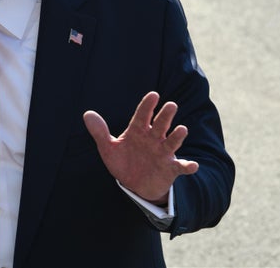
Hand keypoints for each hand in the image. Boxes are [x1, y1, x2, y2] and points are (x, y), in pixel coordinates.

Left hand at [83, 91, 198, 203]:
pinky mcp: (170, 168)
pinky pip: (180, 166)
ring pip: (172, 142)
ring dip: (177, 136)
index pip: (143, 116)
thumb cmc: (123, 162)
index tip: (153, 95)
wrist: (134, 184)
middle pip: (160, 125)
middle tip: (171, 105)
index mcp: (138, 131)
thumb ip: (99, 132)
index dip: (147, 105)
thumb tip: (87, 114)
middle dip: (165, 116)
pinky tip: (192, 165)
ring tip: (182, 129)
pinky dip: (187, 165)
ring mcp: (163, 153)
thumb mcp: (108, 148)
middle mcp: (153, 139)